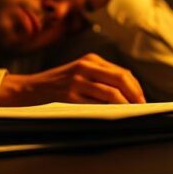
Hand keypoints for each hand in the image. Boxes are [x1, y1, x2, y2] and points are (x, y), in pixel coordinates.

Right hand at [0, 53, 146, 105]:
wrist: (31, 87)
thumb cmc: (58, 82)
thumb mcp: (80, 71)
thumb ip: (100, 76)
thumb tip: (127, 91)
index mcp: (91, 59)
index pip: (122, 72)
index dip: (135, 86)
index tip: (141, 98)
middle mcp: (85, 66)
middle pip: (121, 79)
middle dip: (135, 94)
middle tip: (141, 106)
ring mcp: (77, 80)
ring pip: (111, 92)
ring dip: (125, 104)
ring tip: (131, 112)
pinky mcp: (70, 94)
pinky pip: (95, 103)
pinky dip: (108, 109)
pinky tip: (113, 114)